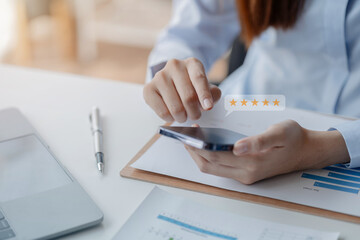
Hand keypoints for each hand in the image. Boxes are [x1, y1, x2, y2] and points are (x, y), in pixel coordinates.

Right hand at [143, 58, 220, 122]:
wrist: (172, 82)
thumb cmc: (192, 86)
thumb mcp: (206, 87)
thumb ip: (213, 94)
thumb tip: (208, 104)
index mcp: (192, 63)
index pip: (199, 78)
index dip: (204, 95)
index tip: (208, 107)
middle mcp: (174, 66)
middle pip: (188, 97)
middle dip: (194, 112)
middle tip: (195, 116)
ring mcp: (159, 76)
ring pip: (176, 107)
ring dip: (183, 117)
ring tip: (184, 116)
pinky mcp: (149, 89)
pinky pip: (162, 112)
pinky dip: (170, 118)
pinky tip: (172, 115)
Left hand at [185, 120, 349, 183]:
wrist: (307, 151)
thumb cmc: (293, 138)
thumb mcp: (279, 134)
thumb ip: (258, 141)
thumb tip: (237, 147)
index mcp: (251, 163)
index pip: (215, 157)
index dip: (198, 146)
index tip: (188, 133)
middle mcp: (245, 174)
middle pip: (209, 166)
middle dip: (193, 152)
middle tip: (184, 135)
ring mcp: (245, 176)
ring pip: (213, 169)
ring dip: (199, 156)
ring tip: (192, 139)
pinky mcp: (246, 174)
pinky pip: (220, 168)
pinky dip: (209, 158)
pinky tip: (206, 145)